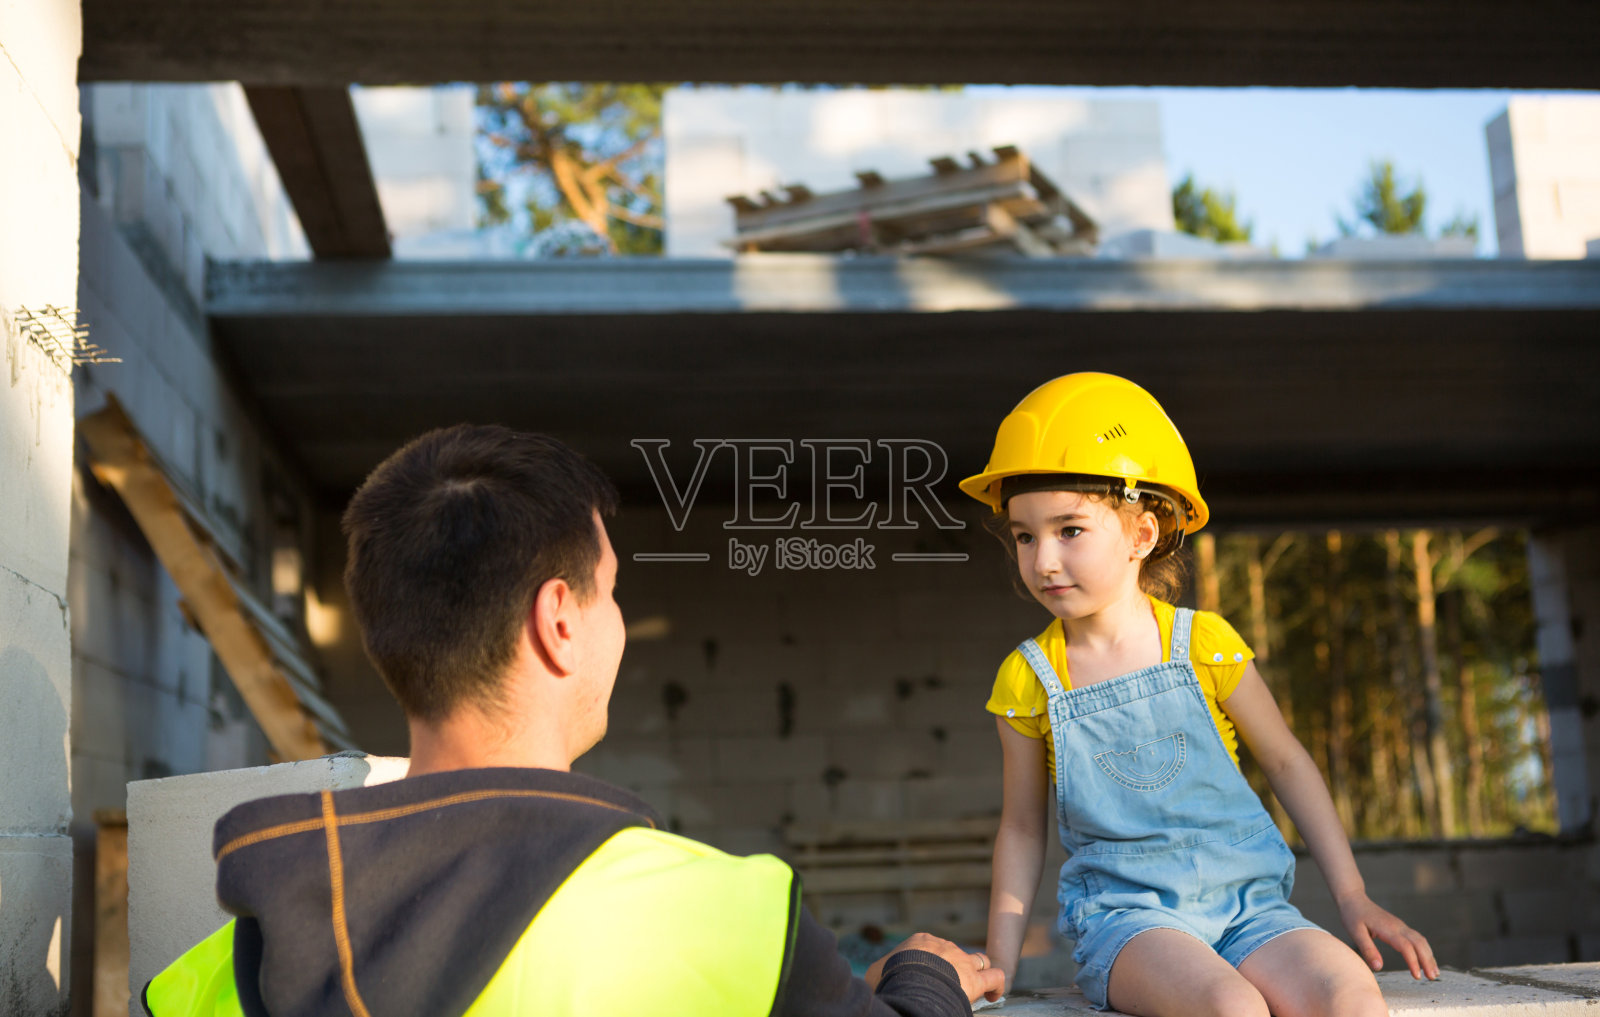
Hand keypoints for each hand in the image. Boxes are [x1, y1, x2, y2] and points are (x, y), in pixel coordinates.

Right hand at [864, 932, 1007, 1002]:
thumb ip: (879, 972)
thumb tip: (872, 979)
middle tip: (946, 983)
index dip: (928, 962)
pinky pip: (995, 978)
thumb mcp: (875, 972)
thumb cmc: (890, 977)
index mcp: (920, 942)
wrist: (910, 981)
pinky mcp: (975, 980)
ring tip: (974, 986)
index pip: (929, 948)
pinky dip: (996, 985)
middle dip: (952, 966)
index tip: (922, 977)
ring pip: (978, 960)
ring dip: (978, 971)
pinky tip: (992, 995)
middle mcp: (943, 946)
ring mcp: (961, 961)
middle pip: (953, 954)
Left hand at [1337, 891, 1438, 979]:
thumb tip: (1378, 967)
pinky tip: (1426, 960)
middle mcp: (1398, 926)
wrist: (1354, 898)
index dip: (1413, 962)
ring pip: (1421, 940)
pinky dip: (1424, 950)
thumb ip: (1367, 949)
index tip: (1417, 977)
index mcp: (1388, 928)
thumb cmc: (1353, 916)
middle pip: (1419, 943)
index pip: (1405, 946)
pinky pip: (1417, 938)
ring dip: (1429, 956)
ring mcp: (1400, 926)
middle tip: (1432, 978)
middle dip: (1428, 961)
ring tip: (1434, 973)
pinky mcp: (1400, 927)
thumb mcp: (1355, 933)